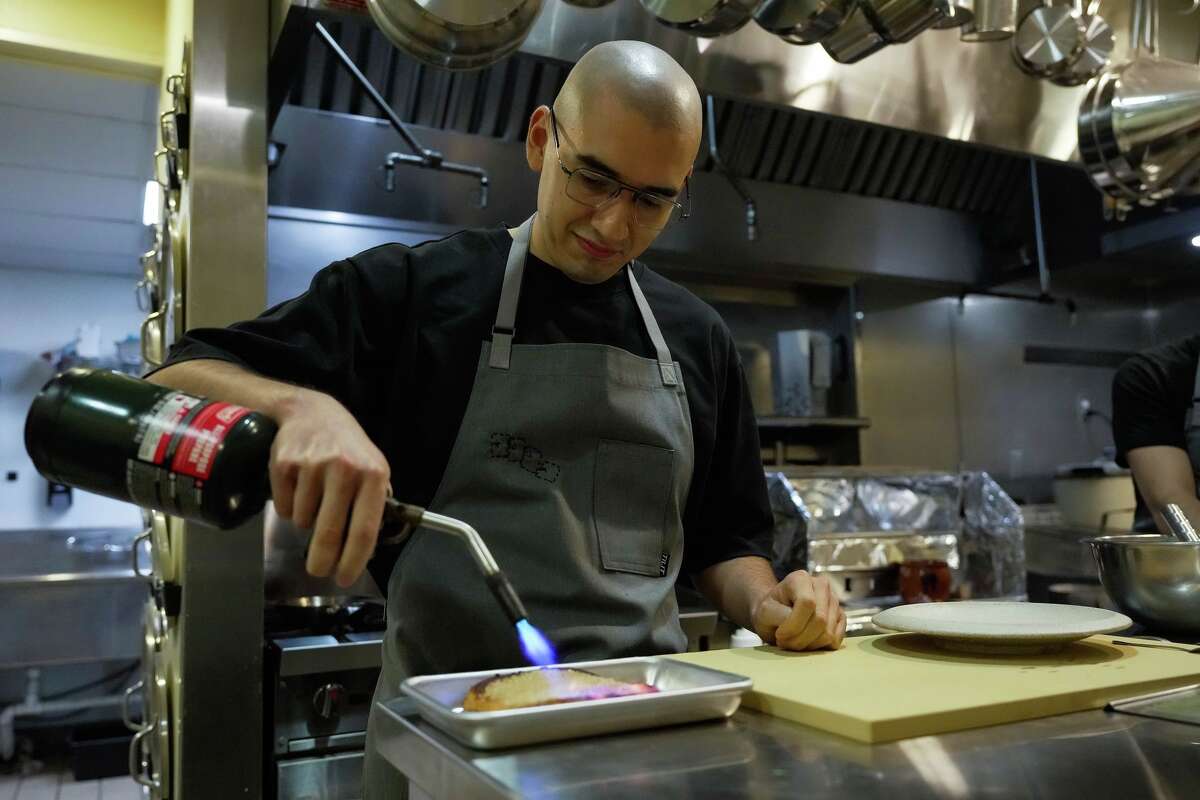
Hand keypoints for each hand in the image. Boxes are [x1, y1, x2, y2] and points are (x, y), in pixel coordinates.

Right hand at [269, 390, 390, 586]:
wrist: (313, 412)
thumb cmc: (349, 449)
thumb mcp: (373, 468)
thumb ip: (375, 504)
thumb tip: (369, 548)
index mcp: (373, 475)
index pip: (364, 530)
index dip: (353, 560)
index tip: (344, 578)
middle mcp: (344, 469)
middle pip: (329, 533)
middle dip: (322, 561)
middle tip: (319, 570)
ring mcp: (312, 465)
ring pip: (303, 521)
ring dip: (306, 522)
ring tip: (314, 500)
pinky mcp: (284, 464)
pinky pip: (283, 507)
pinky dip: (288, 507)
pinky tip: (298, 488)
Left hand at [751, 570, 845, 650]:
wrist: (776, 614)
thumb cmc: (770, 612)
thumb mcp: (766, 612)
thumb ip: (780, 616)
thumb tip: (797, 626)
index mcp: (801, 578)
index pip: (806, 603)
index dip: (793, 625)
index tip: (779, 635)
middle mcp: (821, 585)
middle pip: (820, 619)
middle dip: (801, 639)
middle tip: (786, 643)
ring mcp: (834, 600)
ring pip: (829, 632)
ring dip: (809, 645)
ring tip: (794, 642)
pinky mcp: (841, 616)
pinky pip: (836, 639)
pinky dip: (821, 646)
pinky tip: (807, 641)